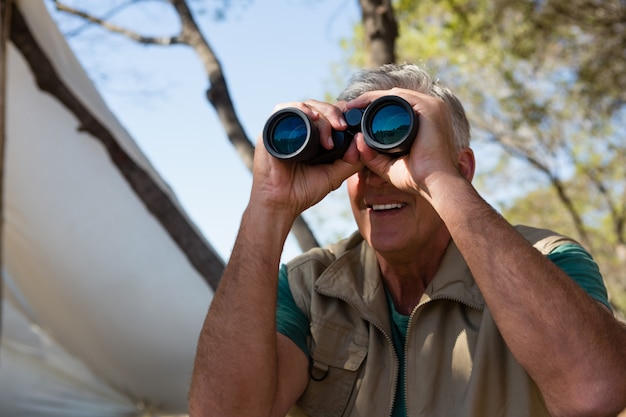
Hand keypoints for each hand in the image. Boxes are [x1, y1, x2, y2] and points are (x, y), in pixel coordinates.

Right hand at [250, 99, 362, 218]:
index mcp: (312, 137)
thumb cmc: (303, 191)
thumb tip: (361, 141)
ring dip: (322, 113)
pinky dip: (300, 108)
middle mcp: (298, 129)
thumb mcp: (334, 175)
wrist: (280, 203)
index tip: (351, 123)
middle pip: (318, 107)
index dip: (341, 114)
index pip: (327, 114)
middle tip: (342, 126)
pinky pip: (283, 109)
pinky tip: (312, 116)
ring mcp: (284, 128)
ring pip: (305, 106)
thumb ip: (350, 162)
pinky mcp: (270, 129)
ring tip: (332, 128)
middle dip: (334, 113)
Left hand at [346, 88, 474, 198]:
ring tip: (352, 107)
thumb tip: (357, 141)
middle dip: (368, 101)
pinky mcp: (430, 108)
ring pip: (394, 95)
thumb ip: (372, 155)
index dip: (372, 108)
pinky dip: (378, 98)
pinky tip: (362, 105)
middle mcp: (430, 110)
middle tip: (348, 109)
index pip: (395, 107)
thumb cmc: (417, 179)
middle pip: (393, 98)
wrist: (434, 184)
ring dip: (370, 98)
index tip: (352, 115)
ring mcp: (432, 106)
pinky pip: (399, 96)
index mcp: (425, 120)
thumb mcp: (388, 165)